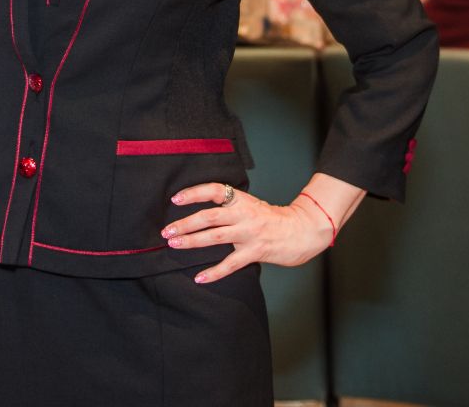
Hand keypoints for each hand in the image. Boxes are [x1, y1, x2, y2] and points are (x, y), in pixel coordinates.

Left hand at [161, 182, 333, 283]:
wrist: (302, 230)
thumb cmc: (273, 218)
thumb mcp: (251, 204)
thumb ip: (230, 206)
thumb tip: (201, 209)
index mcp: (241, 200)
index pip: (214, 190)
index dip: (194, 193)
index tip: (175, 199)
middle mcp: (243, 215)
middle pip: (209, 217)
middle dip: (185, 223)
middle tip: (167, 230)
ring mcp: (249, 234)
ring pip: (215, 237)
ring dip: (192, 241)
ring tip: (174, 244)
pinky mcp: (255, 252)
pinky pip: (231, 264)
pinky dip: (214, 272)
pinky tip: (199, 278)